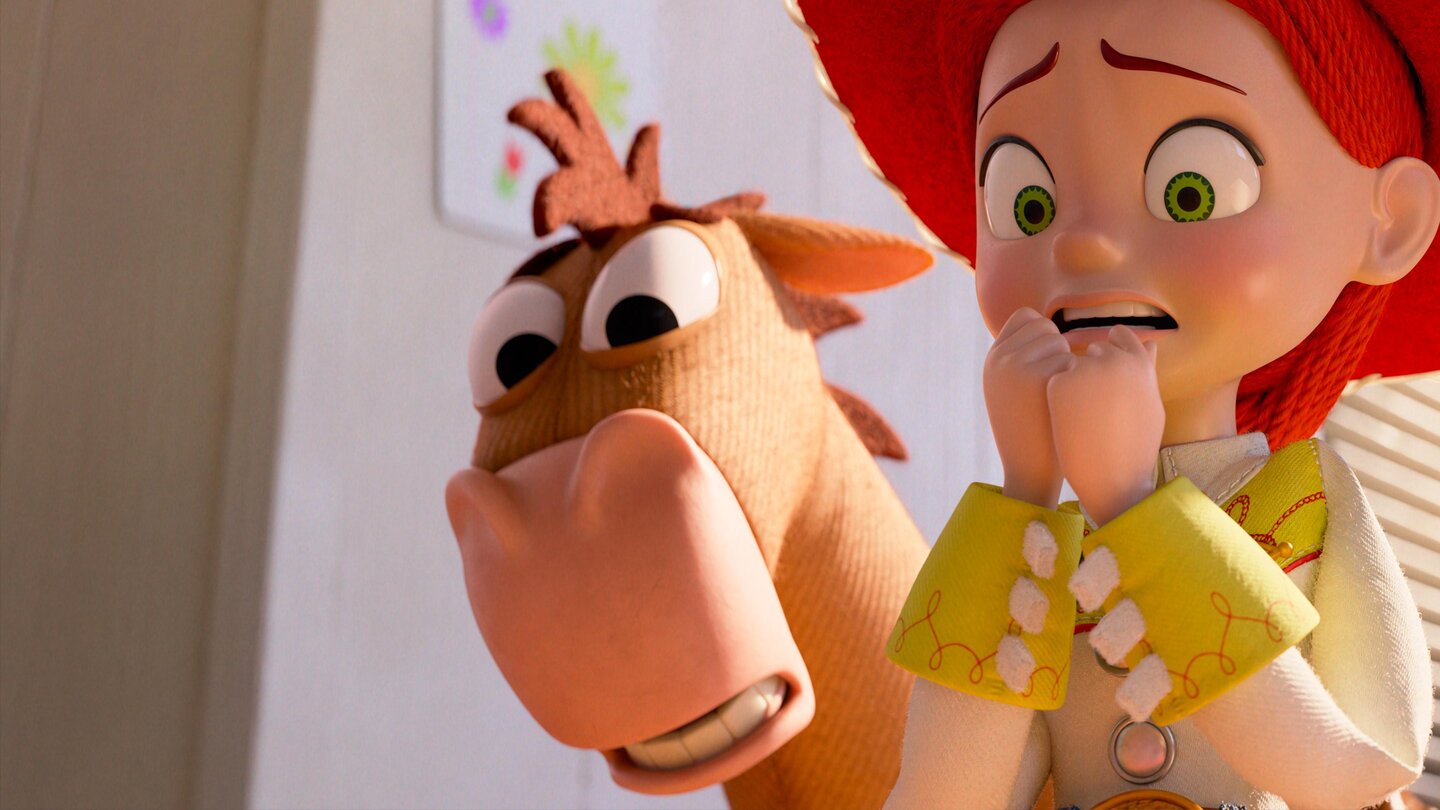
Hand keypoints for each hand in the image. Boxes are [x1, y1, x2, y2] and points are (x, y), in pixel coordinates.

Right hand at [984, 308, 1075, 507]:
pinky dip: (1076, 378)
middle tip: (1057, 383)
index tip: (1050, 361)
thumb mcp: (1011, 390)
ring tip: (1061, 396)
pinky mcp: (1036, 378)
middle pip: (1044, 326)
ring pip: (1059, 341)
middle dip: (1058, 348)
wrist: (1030, 470)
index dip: (1045, 334)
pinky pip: (1070, 360)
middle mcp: (999, 359)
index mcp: (992, 359)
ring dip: (1069, 363)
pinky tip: (1070, 402)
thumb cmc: (1032, 431)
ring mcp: (1015, 366)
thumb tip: (1045, 325)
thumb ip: (1020, 358)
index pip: (1025, 317)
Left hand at [1046, 325, 1162, 523]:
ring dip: (1074, 384)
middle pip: (1094, 350)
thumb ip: (1146, 369)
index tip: (1109, 378)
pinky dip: (1058, 399)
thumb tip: (1149, 342)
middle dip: (1092, 371)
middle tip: (1098, 408)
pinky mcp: (1059, 383)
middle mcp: (1113, 359)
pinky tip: (1070, 422)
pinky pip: (1055, 382)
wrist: (1112, 479)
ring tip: (1087, 418)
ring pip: (1072, 365)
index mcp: (1139, 361)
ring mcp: (1085, 369)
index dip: (1112, 356)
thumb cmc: (1135, 445)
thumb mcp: (1150, 403)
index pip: (1120, 336)